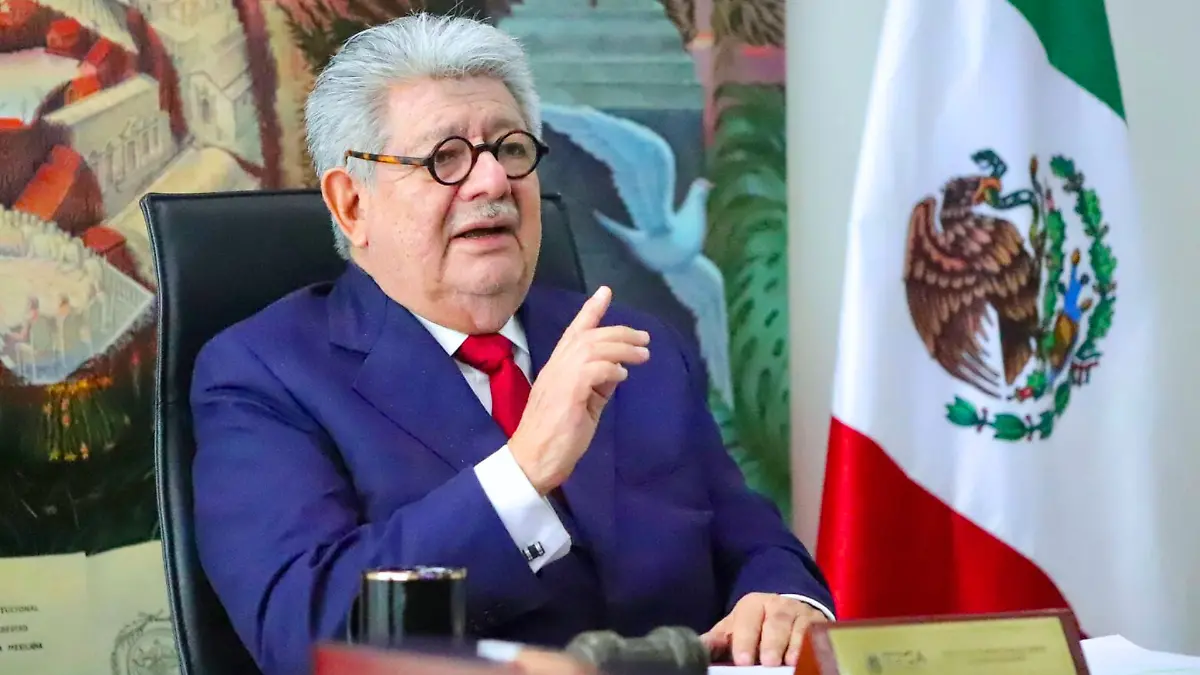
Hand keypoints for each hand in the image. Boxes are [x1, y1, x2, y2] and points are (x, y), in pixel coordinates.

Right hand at [508, 286, 649, 493]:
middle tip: (644, 338)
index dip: (591, 310)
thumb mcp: (583, 404)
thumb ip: (598, 385)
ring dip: (623, 348)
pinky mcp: (568, 392)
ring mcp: (560, 378)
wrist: (533, 460)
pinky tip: (623, 374)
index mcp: (557, 368)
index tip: (605, 292)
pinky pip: (594, 369)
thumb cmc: (557, 437)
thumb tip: (618, 368)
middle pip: (590, 336)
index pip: (573, 331)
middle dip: (620, 331)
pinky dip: (612, 368)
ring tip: (644, 354)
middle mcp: (556, 367)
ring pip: (594, 347)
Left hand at [701, 593, 828, 666]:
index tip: (742, 660)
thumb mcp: (734, 628)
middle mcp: (779, 605)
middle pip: (776, 622)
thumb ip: (717, 639)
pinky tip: (808, 659)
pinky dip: (813, 646)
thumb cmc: (755, 625)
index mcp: (753, 604)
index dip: (745, 639)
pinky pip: (818, 634)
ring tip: (789, 663)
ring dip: (794, 646)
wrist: (786, 610)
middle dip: (772, 642)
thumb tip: (696, 648)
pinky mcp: (819, 624)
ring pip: (799, 627)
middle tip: (767, 662)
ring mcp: (801, 613)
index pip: (749, 619)